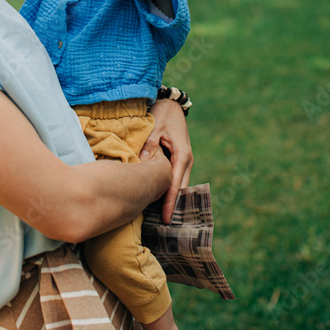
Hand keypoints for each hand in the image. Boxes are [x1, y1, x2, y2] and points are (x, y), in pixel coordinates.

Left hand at [140, 98, 192, 223]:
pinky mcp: (179, 160)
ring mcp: (184, 161)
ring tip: (162, 217)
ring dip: (172, 199)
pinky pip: (176, 178)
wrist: (172, 106)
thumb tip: (143, 161)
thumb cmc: (163, 115)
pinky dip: (170, 189)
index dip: (170, 202)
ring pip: (179, 185)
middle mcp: (186, 160)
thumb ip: (149, 144)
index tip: (166, 217)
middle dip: (173, 206)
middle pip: (180, 189)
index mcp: (182, 154)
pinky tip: (161, 199)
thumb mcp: (155, 127)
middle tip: (163, 224)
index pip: (175, 184)